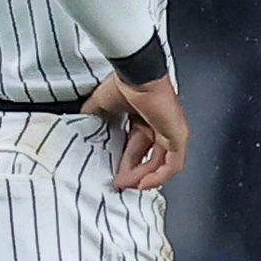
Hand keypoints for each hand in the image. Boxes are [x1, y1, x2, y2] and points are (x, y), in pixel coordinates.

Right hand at [83, 73, 187, 189]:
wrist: (136, 75)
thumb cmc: (124, 83)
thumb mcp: (101, 105)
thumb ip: (93, 117)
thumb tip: (82, 125)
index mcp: (145, 120)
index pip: (137, 149)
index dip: (125, 164)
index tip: (113, 174)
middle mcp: (160, 127)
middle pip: (148, 159)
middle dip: (131, 174)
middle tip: (117, 183)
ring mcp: (171, 132)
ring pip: (160, 165)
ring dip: (141, 178)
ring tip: (125, 185)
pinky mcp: (178, 137)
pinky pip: (172, 164)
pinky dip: (158, 177)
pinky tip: (143, 184)